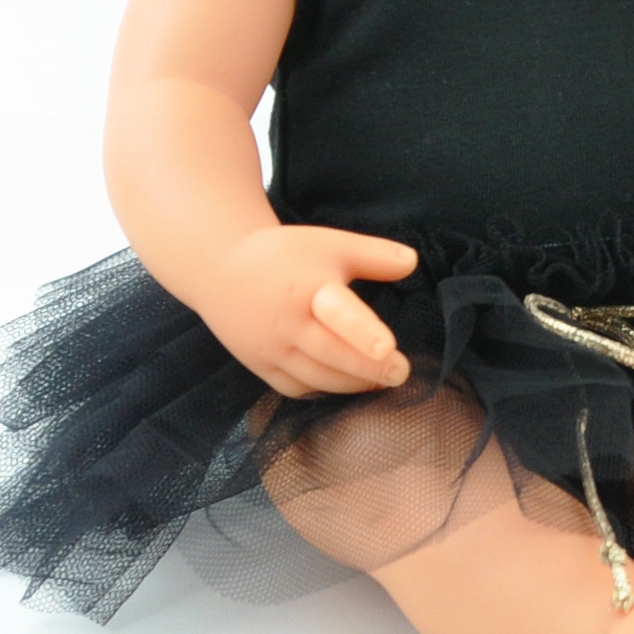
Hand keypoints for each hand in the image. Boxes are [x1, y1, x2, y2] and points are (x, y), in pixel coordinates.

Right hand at [193, 223, 419, 397]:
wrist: (220, 268)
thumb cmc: (284, 254)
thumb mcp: (330, 243)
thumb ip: (373, 255)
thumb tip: (412, 262)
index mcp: (308, 289)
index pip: (339, 313)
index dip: (364, 332)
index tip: (389, 348)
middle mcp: (288, 325)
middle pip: (333, 355)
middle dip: (370, 369)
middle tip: (401, 373)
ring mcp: (271, 350)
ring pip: (317, 377)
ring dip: (351, 384)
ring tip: (382, 381)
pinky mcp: (260, 365)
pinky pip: (294, 387)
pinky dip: (321, 390)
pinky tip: (343, 386)